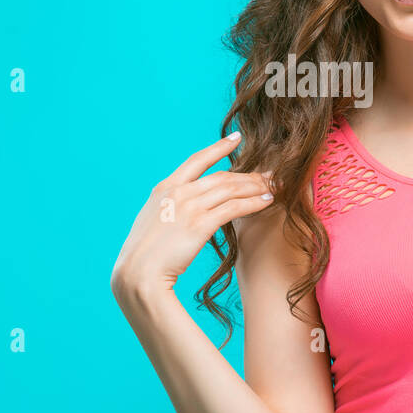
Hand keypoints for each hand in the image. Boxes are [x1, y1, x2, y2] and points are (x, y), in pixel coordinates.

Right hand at [110, 133, 274, 296]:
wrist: (137, 274)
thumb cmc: (143, 257)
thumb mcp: (151, 222)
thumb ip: (168, 211)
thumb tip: (179, 212)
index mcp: (164, 188)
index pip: (196, 160)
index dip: (219, 148)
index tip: (237, 138)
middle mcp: (177, 192)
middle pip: (222, 176)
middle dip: (249, 175)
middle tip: (270, 174)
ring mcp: (188, 207)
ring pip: (231, 189)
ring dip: (257, 187)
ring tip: (275, 187)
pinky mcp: (200, 224)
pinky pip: (234, 208)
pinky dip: (254, 203)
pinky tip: (268, 201)